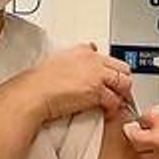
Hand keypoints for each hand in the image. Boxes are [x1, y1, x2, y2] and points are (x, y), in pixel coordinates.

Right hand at [18, 44, 133, 122]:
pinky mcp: (96, 91)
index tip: (111, 81)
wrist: (33, 93)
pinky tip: (107, 111)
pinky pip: (115, 100)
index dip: (113, 72)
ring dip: (121, 95)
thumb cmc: (40, 81)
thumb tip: (93, 47)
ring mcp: (96, 75)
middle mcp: (93, 60)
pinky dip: (113, 108)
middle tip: (118, 93)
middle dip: (123, 82)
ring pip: (124, 84)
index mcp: (84, 50)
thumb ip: (79, 54)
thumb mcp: (60, 58)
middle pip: (123, 69)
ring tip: (114, 103)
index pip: (110, 58)